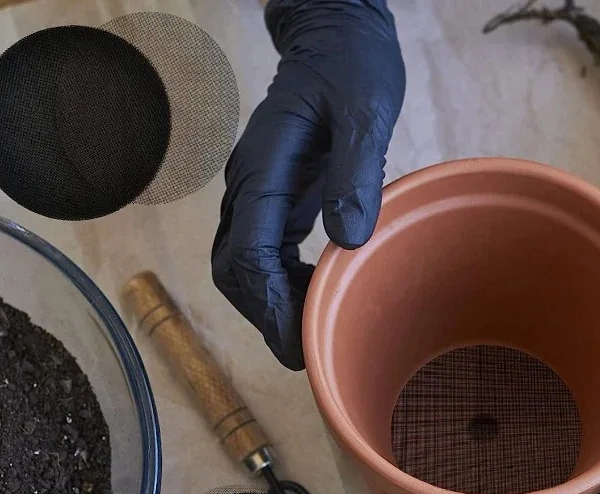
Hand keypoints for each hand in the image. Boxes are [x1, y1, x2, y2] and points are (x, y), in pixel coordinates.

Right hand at [211, 0, 404, 369]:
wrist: (335, 38)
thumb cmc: (351, 68)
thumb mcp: (364, 112)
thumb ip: (354, 174)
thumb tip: (348, 240)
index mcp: (262, 170)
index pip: (249, 256)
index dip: (270, 308)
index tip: (299, 344)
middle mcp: (249, 188)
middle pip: (235, 272)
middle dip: (265, 316)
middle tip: (306, 350)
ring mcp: (257, 195)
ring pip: (243, 268)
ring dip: (272, 306)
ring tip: (313, 329)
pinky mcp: (274, 200)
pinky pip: (264, 255)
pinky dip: (284, 285)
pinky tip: (315, 294)